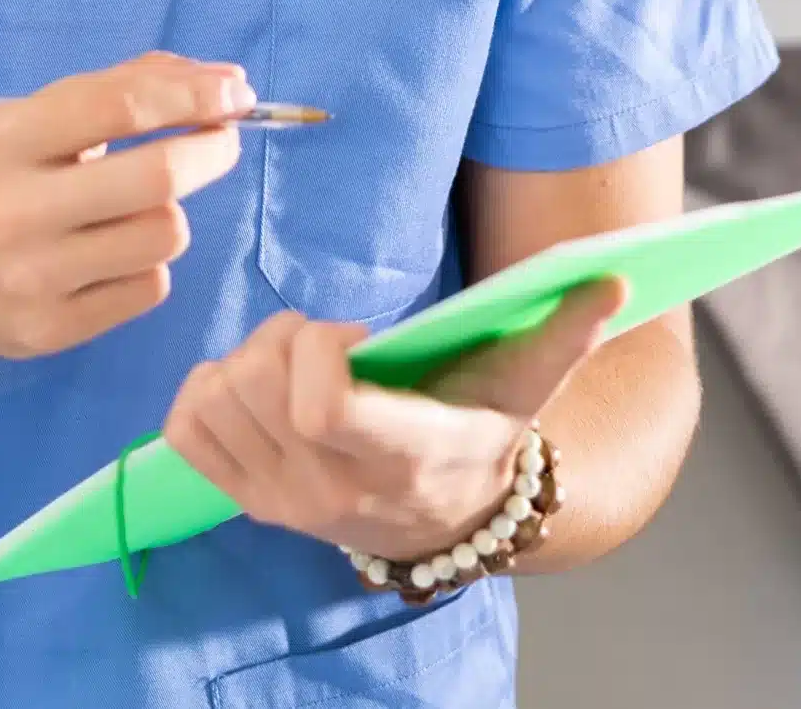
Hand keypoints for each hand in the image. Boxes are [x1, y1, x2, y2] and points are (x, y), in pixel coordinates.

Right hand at [0, 52, 251, 359]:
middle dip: (210, 149)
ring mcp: (32, 278)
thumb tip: (222, 82)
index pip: (119, 107)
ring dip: (172, 211)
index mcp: (3, 141)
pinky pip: (149, 287)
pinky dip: (148, 262)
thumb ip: (120, 89)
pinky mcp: (51, 330)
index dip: (191, 95)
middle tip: (223, 140)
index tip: (235, 92)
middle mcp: (14, 210)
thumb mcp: (31, 118)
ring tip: (142, 206)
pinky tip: (115, 253)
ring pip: (164, 235)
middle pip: (157, 177)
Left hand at [160, 275, 628, 564]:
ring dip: (242, 361)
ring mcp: (284, 501)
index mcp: (398, 455)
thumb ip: (567, 331)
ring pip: (215, 402)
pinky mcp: (250, 501)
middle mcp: (331, 488)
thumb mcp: (531, 383)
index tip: (355, 333)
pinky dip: (205, 394)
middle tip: (320, 337)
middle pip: (254, 388)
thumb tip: (614, 281)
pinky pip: (186, 434)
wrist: (452, 519)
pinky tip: (254, 385)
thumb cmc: (486, 430)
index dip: (320, 349)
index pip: (320, 407)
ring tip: (292, 361)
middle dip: (279, 338)